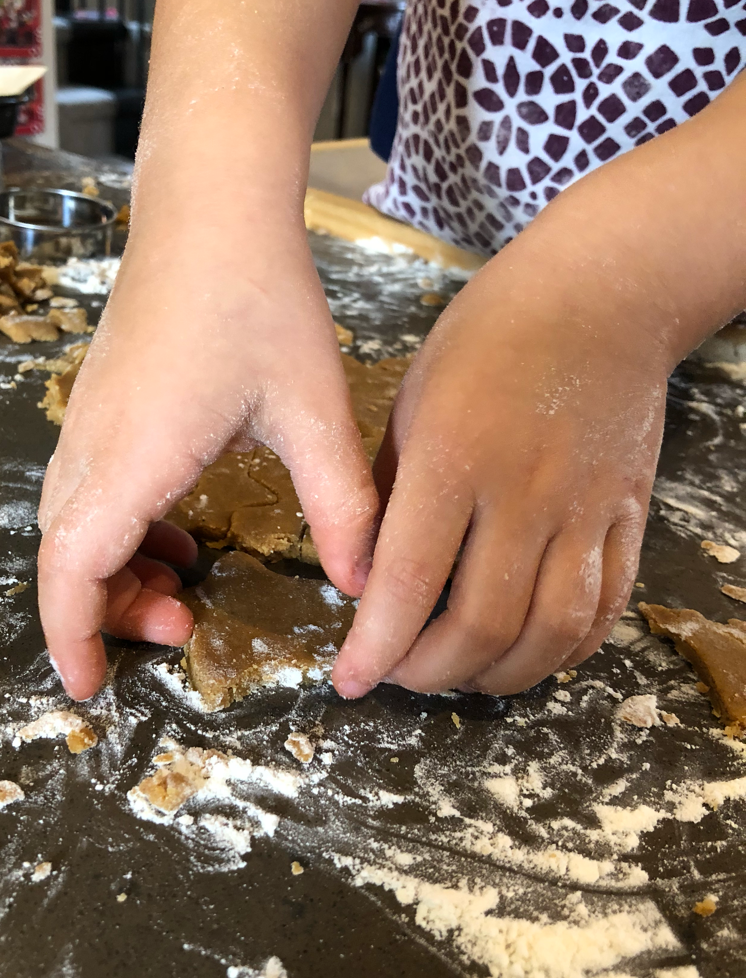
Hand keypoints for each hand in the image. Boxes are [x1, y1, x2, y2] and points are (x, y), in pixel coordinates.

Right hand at [38, 206, 377, 700]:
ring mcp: (91, 419)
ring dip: (115, 571)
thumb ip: (340, 505)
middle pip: (64, 558)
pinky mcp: (104, 400)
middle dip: (107, 612)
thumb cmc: (258, 297)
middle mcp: (96, 444)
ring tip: (186, 586)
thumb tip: (365, 585)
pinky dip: (123, 530)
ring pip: (72, 524)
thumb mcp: (313, 409)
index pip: (72, 570)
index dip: (73, 637)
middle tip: (183, 628)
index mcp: (135, 456)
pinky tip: (184, 530)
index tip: (89, 686)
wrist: (212, 205)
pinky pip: (91, 490)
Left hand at [332, 235, 667, 697]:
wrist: (602, 296)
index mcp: (455, 456)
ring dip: (497, 676)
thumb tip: (363, 576)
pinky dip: (564, 650)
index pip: (409, 580)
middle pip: (482, 624)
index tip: (349, 680)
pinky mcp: (628, 513)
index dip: (375, 646)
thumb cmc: (488, 337)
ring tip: (457, 676)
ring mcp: (585, 507)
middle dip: (429, 672)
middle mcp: (524, 492)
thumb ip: (388, 493)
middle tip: (398, 674)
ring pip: (549, 633)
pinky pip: (605, 607)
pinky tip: (527, 655)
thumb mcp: (412, 400)